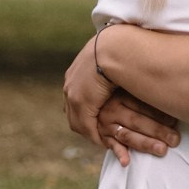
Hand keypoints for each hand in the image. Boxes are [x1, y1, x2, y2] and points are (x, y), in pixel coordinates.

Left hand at [63, 36, 114, 150]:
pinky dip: (95, 135)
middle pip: (73, 112)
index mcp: (75, 72)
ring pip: (78, 121)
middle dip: (84, 124)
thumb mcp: (108, 60)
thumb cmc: (118, 49)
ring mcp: (72, 94)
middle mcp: (70, 84)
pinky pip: (86, 126)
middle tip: (97, 134)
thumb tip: (114, 72)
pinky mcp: (80, 103)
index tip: (95, 118)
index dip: (85, 110)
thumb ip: (107, 69)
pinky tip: (104, 141)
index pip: (75, 97)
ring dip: (90, 133)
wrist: (113, 47)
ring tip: (102, 140)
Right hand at [97, 93, 181, 166]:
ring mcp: (106, 123)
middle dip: (157, 131)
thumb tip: (174, 99)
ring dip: (145, 143)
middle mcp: (112, 108)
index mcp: (121, 93)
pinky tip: (127, 162)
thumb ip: (146, 92)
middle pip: (137, 121)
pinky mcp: (101, 136)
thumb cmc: (120, 93)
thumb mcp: (129, 88)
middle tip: (175, 139)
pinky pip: (111, 146)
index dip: (160, 113)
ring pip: (128, 135)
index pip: (142, 104)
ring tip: (162, 150)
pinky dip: (119, 154)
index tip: (175, 121)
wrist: (93, 100)